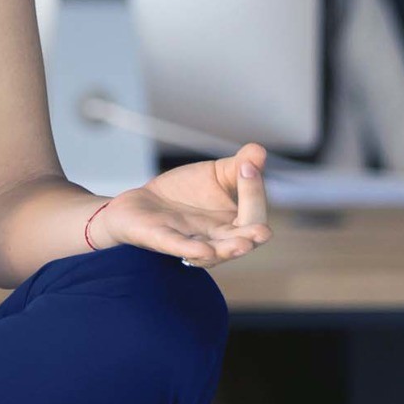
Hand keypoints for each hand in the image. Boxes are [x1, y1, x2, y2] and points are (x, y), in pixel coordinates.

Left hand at [91, 143, 272, 266]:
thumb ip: (240, 164)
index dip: (253, 191)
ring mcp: (190, 241)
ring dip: (228, 249)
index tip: (246, 166)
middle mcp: (216, 238)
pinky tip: (204, 251)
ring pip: (215, 251)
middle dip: (251, 236)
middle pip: (241, 240)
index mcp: (234, 223)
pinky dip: (192, 251)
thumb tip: (260, 151)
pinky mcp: (163, 240)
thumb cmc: (185, 193)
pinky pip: (180, 248)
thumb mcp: (216, 173)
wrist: (142, 204)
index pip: (253, 214)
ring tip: (243, 245)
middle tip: (262, 232)